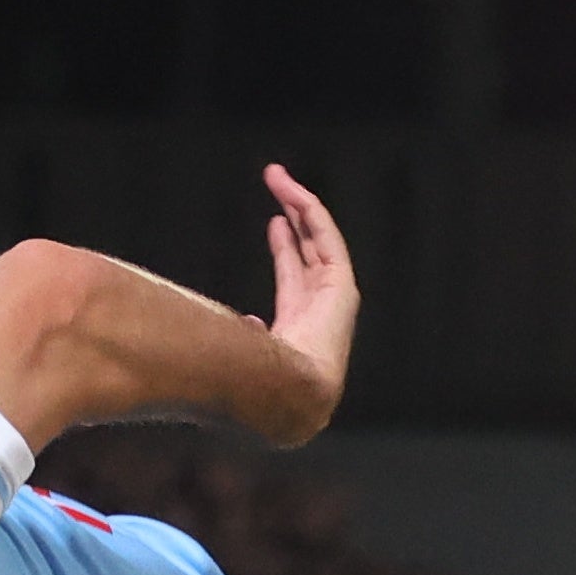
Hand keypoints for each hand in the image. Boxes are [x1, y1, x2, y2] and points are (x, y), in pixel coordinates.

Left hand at [257, 163, 357, 424]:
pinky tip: (294, 195)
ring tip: (280, 179)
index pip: (294, 275)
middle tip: (278, 185)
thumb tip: (233, 325)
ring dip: (298, 205)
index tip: (274, 223)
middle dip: (294, 217)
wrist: (293, 394)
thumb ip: (234, 332)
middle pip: (309, 250)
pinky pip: (326, 239)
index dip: (285, 247)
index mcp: (297, 322)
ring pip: (317, 238)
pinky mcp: (342, 286)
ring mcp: (333, 295)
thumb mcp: (237, 347)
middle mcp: (319, 306)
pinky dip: (311, 214)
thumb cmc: (261, 380)